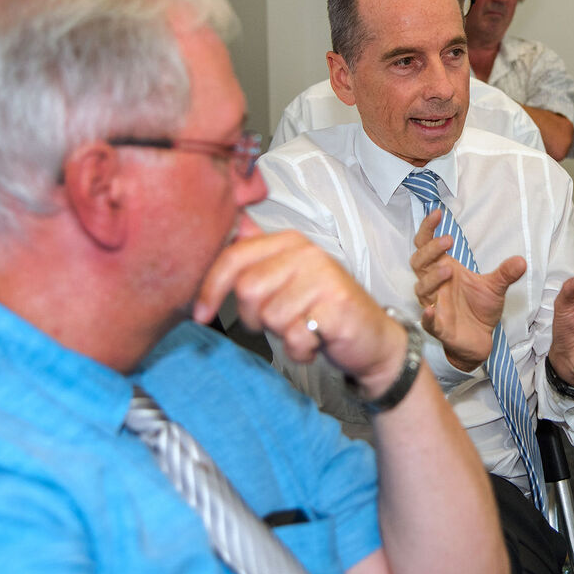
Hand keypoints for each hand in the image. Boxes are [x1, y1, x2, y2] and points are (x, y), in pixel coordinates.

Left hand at [193, 218, 404, 398]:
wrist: (372, 339)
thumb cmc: (323, 311)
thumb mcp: (288, 279)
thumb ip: (259, 255)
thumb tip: (233, 223)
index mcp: (290, 243)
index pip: (234, 257)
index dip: (210, 288)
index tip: (202, 313)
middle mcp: (308, 254)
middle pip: (247, 290)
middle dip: (255, 317)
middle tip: (280, 322)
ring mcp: (325, 278)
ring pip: (270, 316)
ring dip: (282, 336)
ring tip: (303, 330)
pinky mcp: (337, 306)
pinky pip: (295, 336)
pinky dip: (301, 350)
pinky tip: (315, 343)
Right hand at [410, 209, 526, 371]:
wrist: (480, 339)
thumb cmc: (479, 309)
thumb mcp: (495, 287)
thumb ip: (505, 273)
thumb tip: (521, 261)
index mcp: (444, 269)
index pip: (426, 245)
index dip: (427, 229)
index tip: (437, 213)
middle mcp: (435, 285)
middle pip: (419, 262)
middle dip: (430, 250)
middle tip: (448, 241)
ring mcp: (434, 305)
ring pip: (422, 288)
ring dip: (432, 277)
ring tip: (449, 269)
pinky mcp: (439, 327)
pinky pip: (428, 321)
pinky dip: (427, 316)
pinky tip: (430, 310)